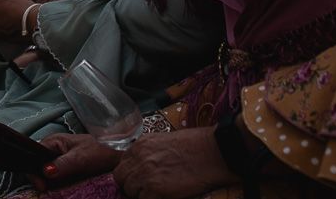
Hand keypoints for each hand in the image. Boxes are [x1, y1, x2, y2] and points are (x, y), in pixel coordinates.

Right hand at [25, 133, 120, 189]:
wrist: (120, 155)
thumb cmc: (101, 151)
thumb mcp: (80, 158)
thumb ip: (62, 164)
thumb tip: (44, 172)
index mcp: (53, 142)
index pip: (34, 155)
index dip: (34, 171)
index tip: (41, 186)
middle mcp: (54, 150)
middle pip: (39, 166)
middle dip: (41, 179)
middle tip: (47, 191)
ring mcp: (61, 160)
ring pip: (47, 174)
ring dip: (49, 184)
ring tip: (53, 192)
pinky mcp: (68, 170)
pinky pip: (57, 179)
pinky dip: (57, 185)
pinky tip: (60, 190)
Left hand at [113, 127, 233, 198]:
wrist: (214, 152)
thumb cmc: (196, 146)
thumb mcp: (164, 141)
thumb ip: (149, 152)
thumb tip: (143, 165)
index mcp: (140, 146)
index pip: (122, 164)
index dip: (130, 174)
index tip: (137, 179)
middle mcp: (139, 158)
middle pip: (120, 178)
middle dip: (130, 185)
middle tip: (143, 190)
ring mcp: (146, 175)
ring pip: (130, 191)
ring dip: (140, 194)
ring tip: (155, 193)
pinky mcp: (157, 190)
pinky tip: (163, 197)